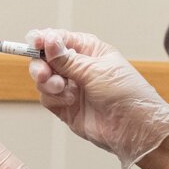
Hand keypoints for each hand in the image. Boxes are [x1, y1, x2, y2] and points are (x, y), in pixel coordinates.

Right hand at [26, 28, 168, 168]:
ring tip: (61, 87)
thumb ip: (67, 59)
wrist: (134, 128)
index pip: (59, 39)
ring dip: (48, 82)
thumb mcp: (96, 70)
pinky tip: (69, 101)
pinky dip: (53, 98)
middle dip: (41, 64)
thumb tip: (48, 42)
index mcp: (89, 50)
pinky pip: (47, 97)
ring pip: (44, 79)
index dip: (44, 39)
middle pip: (45, 58)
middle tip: (44, 73)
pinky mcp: (66, 107)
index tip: (35, 42)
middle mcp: (78, 67)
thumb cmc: (127, 94)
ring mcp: (71, 87)